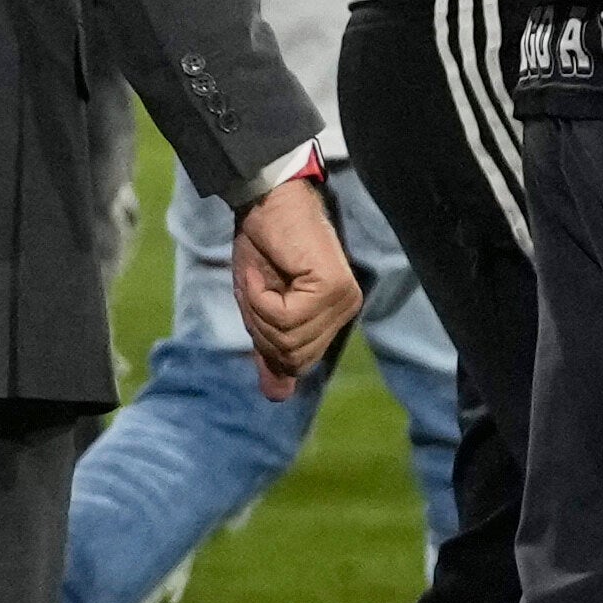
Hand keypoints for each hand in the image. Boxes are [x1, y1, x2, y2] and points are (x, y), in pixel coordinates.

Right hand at [228, 173, 360, 391]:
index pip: (296, 361)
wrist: (264, 204)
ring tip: (261, 277)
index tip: (259, 301)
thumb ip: (271, 349)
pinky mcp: (332, 287)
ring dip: (259, 309)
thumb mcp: (261, 308)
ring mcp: (342, 299)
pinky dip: (262, 297)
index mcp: (332, 316)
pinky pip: (286, 317)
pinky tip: (266, 272)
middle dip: (261, 325)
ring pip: (287, 337)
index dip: (265, 339)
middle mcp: (345, 309)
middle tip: (258, 286)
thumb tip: (278, 397)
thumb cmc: (263, 248)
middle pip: (291, 354)